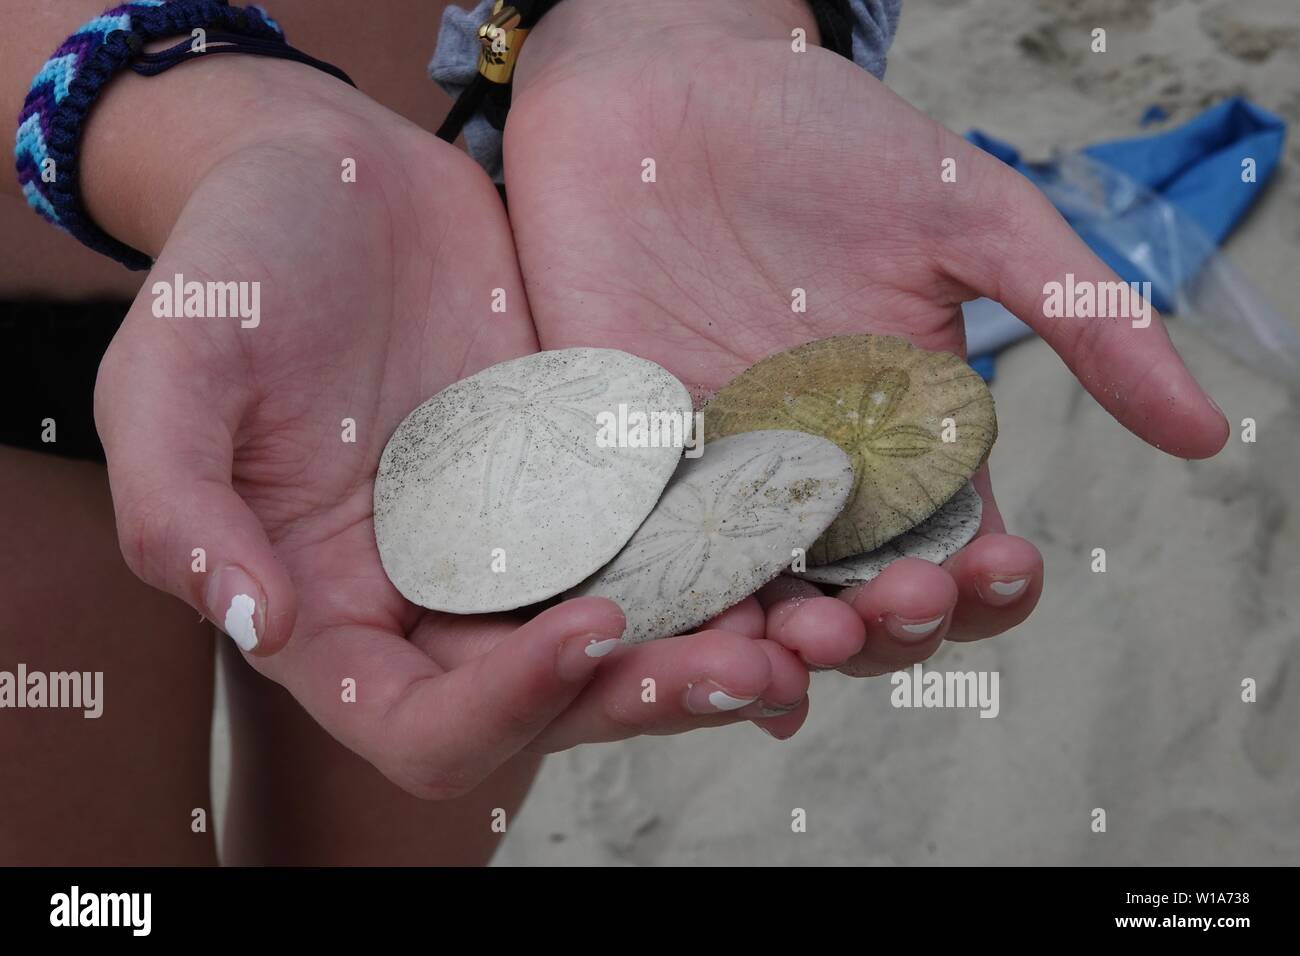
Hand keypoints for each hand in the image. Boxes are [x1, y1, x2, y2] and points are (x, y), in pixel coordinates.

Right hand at [91, 57, 805, 796]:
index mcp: (333, 613)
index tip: (587, 628)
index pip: (419, 729)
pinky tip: (797, 556)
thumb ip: (180, 504)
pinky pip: (661, 549)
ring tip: (803, 630)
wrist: (335, 178)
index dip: (503, 712)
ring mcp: (520, 547)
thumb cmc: (238, 266)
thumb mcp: (171, 369)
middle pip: (553, 708)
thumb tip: (252, 622)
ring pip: (625, 644)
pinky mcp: (585, 484)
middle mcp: (435, 603)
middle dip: (648, 698)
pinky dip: (726, 569)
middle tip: (752, 664)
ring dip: (709, 653)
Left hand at [503, 0, 1228, 675]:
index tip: (994, 565)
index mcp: (906, 437)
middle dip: (882, 627)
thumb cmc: (821, 137)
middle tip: (881, 604)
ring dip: (776, 648)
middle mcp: (811, 474)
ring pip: (752, 604)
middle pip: (858, 601)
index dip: (984, 585)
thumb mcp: (968, 217)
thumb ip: (1078, 316)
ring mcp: (714, 473)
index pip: (957, 552)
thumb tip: (1203, 434)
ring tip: (790, 650)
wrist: (668, 83)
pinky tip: (684, 638)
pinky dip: (664, 612)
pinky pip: (643, 557)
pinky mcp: (623, 457)